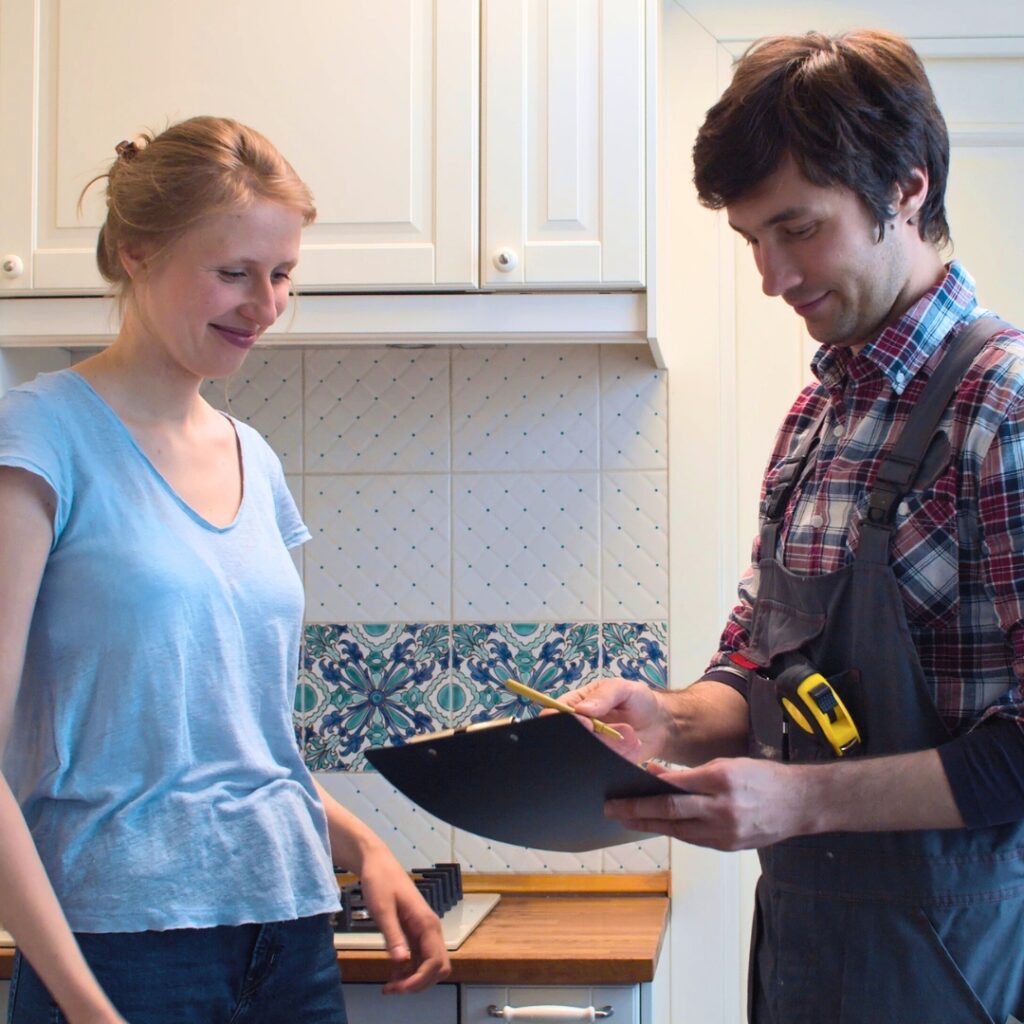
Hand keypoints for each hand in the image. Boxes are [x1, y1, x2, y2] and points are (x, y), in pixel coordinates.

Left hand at [356, 848, 450, 993]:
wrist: (377, 863)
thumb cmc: (380, 881)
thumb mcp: (382, 908)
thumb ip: (393, 935)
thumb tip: (401, 962)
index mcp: (426, 923)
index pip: (435, 962)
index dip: (419, 980)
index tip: (398, 987)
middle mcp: (430, 929)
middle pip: (438, 967)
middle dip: (419, 983)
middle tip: (393, 988)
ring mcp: (423, 930)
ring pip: (430, 965)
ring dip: (414, 979)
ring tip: (390, 985)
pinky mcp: (414, 931)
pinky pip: (419, 958)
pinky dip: (410, 971)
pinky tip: (392, 973)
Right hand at [559, 677, 670, 762]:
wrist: (660, 724)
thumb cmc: (639, 700)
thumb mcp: (623, 688)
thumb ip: (604, 696)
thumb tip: (583, 709)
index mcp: (575, 704)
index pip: (553, 713)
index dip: (562, 720)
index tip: (587, 722)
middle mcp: (579, 728)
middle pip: (565, 739)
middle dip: (588, 738)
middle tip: (610, 732)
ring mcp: (589, 747)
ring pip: (584, 754)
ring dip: (609, 745)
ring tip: (630, 733)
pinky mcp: (601, 762)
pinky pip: (600, 766)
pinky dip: (618, 756)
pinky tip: (631, 745)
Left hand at [604, 757, 815, 850]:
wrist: (800, 803)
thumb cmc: (763, 777)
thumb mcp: (727, 763)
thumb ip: (691, 773)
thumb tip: (656, 776)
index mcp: (722, 780)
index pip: (674, 788)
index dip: (645, 791)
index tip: (621, 789)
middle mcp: (722, 809)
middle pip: (671, 813)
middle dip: (636, 812)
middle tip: (611, 809)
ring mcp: (726, 832)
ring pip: (678, 831)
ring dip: (649, 826)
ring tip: (625, 819)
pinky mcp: (728, 846)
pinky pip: (693, 839)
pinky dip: (673, 831)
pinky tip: (656, 826)